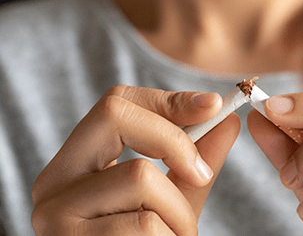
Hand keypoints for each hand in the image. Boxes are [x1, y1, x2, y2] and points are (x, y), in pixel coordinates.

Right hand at [32, 85, 239, 234]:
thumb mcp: (173, 198)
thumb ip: (196, 161)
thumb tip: (228, 120)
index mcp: (76, 163)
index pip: (116, 103)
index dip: (168, 100)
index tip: (214, 106)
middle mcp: (54, 182)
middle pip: (115, 116)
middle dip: (174, 141)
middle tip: (201, 174)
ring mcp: (56, 214)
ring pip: (141, 177)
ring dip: (178, 213)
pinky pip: (145, 224)